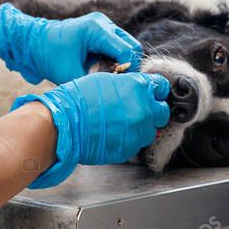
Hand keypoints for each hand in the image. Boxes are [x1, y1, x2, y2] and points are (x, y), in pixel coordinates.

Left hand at [0, 3, 143, 85]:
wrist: (32, 43)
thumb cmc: (48, 56)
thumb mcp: (70, 74)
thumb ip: (93, 83)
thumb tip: (112, 94)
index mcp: (97, 29)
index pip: (127, 50)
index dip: (128, 70)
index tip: (121, 86)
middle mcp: (103, 23)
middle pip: (131, 46)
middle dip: (129, 66)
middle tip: (118, 84)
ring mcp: (102, 26)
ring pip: (126, 46)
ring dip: (122, 63)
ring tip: (110, 78)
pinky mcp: (100, 32)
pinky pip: (116, 47)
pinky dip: (115, 60)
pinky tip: (105, 72)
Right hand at [11, 71, 171, 187]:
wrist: (65, 124)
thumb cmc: (78, 98)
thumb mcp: (105, 80)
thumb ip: (127, 85)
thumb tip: (136, 90)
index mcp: (139, 87)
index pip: (162, 86)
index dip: (156, 89)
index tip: (152, 92)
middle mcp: (144, 109)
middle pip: (163, 112)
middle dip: (154, 110)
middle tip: (139, 109)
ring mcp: (138, 131)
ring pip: (151, 130)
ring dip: (141, 126)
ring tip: (121, 123)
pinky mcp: (129, 148)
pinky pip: (136, 143)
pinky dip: (129, 138)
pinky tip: (113, 133)